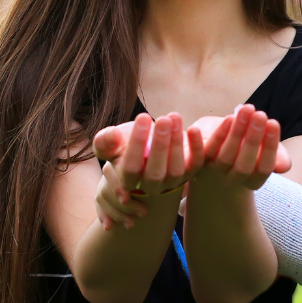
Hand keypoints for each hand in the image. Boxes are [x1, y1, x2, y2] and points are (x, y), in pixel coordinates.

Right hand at [92, 113, 203, 230]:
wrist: (144, 147)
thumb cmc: (123, 144)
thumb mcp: (108, 142)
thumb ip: (104, 141)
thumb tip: (112, 135)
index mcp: (127, 180)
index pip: (131, 167)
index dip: (137, 143)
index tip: (142, 116)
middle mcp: (150, 186)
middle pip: (155, 172)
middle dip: (160, 145)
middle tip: (163, 119)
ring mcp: (171, 182)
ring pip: (176, 169)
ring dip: (177, 143)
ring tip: (174, 117)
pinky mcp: (189, 173)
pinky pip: (196, 164)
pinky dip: (197, 148)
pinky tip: (193, 129)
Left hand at [197, 104, 291, 189]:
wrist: (215, 152)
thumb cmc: (246, 149)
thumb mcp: (264, 151)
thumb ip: (277, 156)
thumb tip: (284, 166)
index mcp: (252, 181)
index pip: (264, 168)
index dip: (270, 146)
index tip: (273, 123)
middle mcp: (233, 180)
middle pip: (244, 165)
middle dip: (253, 138)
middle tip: (260, 115)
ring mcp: (214, 172)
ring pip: (225, 156)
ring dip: (236, 132)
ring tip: (246, 109)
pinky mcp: (198, 163)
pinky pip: (201, 153)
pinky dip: (207, 138)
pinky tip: (211, 123)